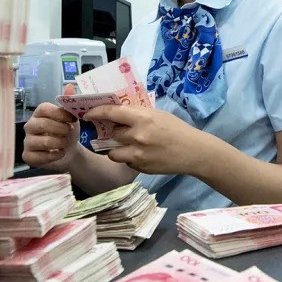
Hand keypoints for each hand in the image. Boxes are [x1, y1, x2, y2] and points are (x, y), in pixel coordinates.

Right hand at [22, 102, 78, 169]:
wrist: (70, 151)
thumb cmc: (67, 132)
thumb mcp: (71, 117)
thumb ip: (69, 102)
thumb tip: (70, 86)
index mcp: (39, 113)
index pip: (44, 108)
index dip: (60, 114)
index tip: (73, 119)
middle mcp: (30, 126)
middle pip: (43, 124)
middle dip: (61, 129)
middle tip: (69, 131)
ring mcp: (27, 141)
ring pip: (44, 142)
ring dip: (60, 143)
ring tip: (65, 143)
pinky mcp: (28, 156)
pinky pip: (41, 157)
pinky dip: (56, 156)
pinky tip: (60, 153)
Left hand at [83, 105, 220, 175]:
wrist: (194, 152)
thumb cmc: (177, 129)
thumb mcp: (158, 115)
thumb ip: (139, 114)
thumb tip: (119, 114)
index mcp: (142, 118)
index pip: (111, 113)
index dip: (96, 112)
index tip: (88, 114)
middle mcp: (137, 136)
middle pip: (112, 133)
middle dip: (114, 132)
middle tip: (120, 131)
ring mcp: (137, 154)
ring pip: (113, 152)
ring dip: (116, 148)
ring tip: (127, 146)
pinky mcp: (140, 168)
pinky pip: (126, 162)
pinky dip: (129, 158)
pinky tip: (142, 155)